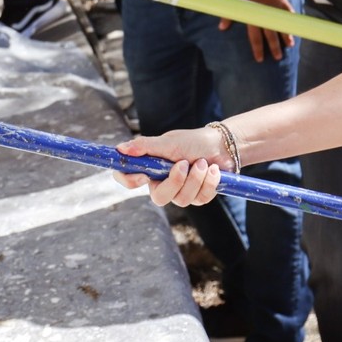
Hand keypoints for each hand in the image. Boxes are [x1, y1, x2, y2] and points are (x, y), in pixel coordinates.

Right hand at [113, 129, 228, 205]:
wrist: (221, 145)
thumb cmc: (192, 141)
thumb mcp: (167, 142)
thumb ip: (144, 146)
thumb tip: (120, 149)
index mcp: (150, 168)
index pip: (128, 179)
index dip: (130, 181)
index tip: (143, 175)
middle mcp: (162, 183)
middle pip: (159, 198)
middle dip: (175, 182)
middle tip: (185, 163)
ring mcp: (180, 192)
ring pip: (182, 200)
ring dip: (195, 179)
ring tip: (203, 162)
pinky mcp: (198, 197)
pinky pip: (200, 199)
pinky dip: (208, 183)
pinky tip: (213, 170)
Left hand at [219, 0, 294, 61]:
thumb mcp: (232, 1)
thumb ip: (228, 16)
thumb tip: (221, 28)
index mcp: (252, 17)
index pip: (255, 37)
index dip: (258, 49)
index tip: (260, 59)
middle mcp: (264, 16)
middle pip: (270, 35)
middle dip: (274, 48)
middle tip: (278, 57)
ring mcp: (274, 9)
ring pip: (281, 26)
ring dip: (285, 37)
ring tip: (289, 46)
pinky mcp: (282, 2)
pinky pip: (288, 14)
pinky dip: (291, 21)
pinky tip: (295, 28)